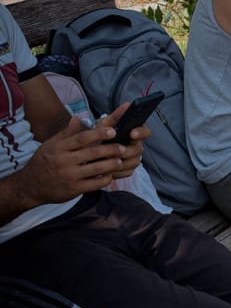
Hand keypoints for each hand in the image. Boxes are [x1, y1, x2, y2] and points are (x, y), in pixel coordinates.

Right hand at [17, 112, 140, 203]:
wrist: (30, 186)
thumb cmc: (44, 162)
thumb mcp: (50, 145)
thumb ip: (66, 133)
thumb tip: (78, 118)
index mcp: (59, 148)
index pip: (82, 138)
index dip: (99, 134)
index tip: (113, 131)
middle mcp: (64, 161)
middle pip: (93, 153)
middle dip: (111, 149)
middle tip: (124, 147)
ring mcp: (70, 176)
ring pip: (97, 169)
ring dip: (111, 164)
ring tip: (121, 160)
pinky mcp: (74, 189)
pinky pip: (95, 184)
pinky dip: (105, 179)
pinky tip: (110, 175)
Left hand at [92, 101, 149, 180]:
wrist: (84, 153)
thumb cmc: (96, 136)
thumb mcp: (102, 125)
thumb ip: (115, 116)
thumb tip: (128, 104)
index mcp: (133, 133)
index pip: (145, 132)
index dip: (141, 133)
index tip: (132, 133)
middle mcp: (136, 146)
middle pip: (139, 149)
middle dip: (128, 150)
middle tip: (118, 150)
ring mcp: (133, 159)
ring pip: (133, 162)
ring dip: (121, 161)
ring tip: (109, 160)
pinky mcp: (127, 170)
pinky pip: (127, 172)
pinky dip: (117, 171)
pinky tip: (107, 169)